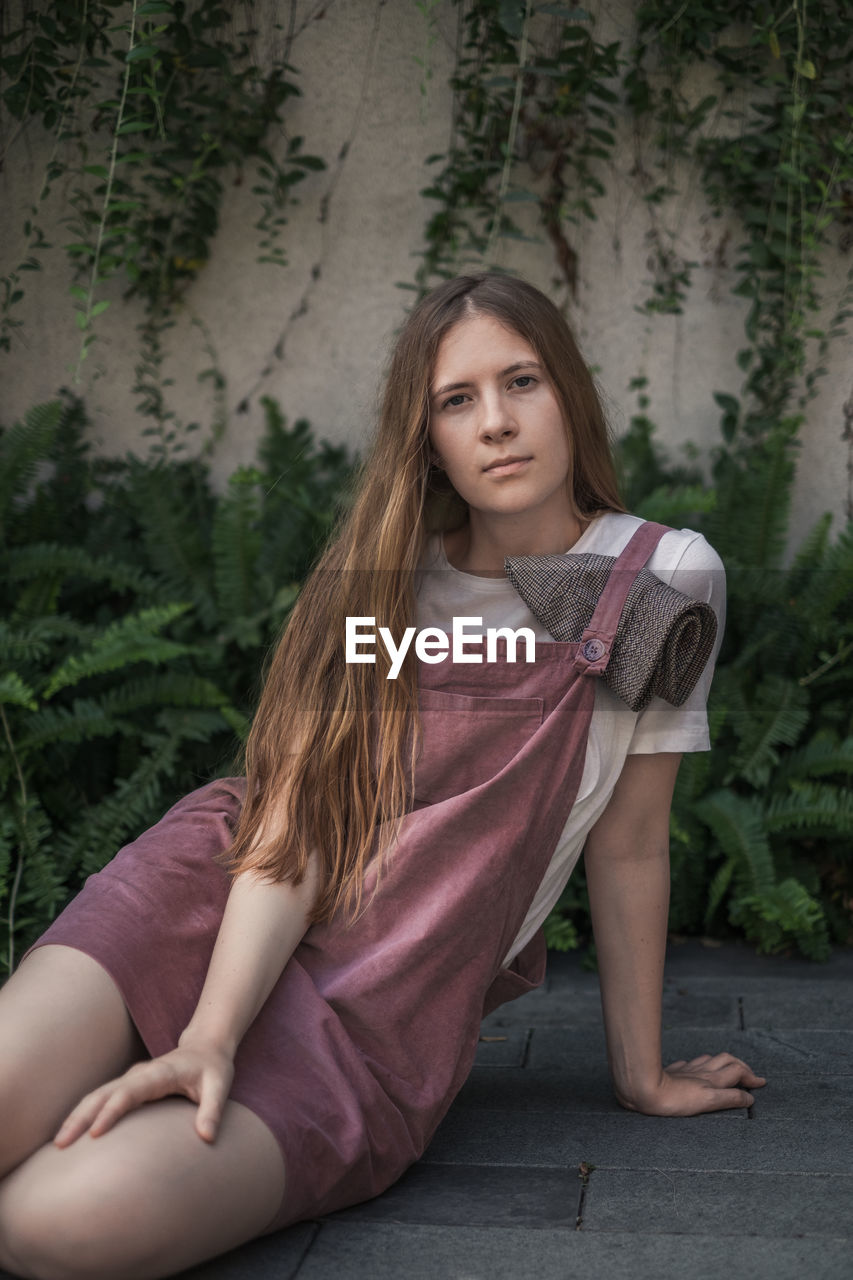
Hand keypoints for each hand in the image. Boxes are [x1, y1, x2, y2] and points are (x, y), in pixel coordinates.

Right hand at [53, 1039, 234, 1147]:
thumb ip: (213, 1110)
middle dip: (81, 1117)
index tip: (95, 1134)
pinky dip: (84, 1114)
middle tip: (61, 1144)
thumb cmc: (213, 1068)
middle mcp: (140, 1074)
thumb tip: (207, 1137)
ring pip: (97, 1095)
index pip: (130, 1092)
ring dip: (77, 1116)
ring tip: (58, 1142)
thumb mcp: (220, 1085)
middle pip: (104, 1093)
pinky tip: (72, 1133)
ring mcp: (132, 1079)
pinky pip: (102, 1099)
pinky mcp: (129, 1086)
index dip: (111, 1111)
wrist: (206, 1047)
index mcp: (160, 1073)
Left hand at [617, 1053, 766, 1116]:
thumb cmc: (676, 1099)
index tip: (761, 1083)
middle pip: (727, 1061)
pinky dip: (699, 1064)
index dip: (751, 1077)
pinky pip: (689, 1063)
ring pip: (709, 1059)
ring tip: (728, 1066)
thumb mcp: (708, 1102)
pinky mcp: (673, 1071)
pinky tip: (695, 1067)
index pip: (738, 1073)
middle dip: (741, 1066)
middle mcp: (702, 1071)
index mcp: (712, 1079)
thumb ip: (730, 1098)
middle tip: (750, 1075)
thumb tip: (749, 1098)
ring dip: (722, 1062)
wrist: (645, 1089)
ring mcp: (687, 1069)